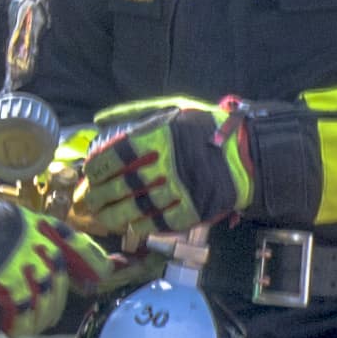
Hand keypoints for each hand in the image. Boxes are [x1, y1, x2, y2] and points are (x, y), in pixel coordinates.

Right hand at [0, 186, 119, 330]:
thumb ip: (29, 239)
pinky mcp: (12, 284)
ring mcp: (29, 266)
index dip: (95, 262)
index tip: (107, 272)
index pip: (81, 246)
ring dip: (40, 316)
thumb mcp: (10, 220)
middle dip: (58, 299)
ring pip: (46, 300)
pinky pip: (24, 311)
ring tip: (30, 324)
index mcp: (43, 226)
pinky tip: (14, 328)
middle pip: (61, 279)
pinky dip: (20, 323)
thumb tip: (41, 260)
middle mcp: (42, 246)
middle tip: (50, 311)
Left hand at [45, 97, 255, 242]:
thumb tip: (99, 119)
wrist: (247, 154)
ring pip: (137, 208)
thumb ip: (134, 113)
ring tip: (102, 217)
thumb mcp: (172, 111)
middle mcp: (168, 164)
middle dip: (99, 195)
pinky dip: (141, 226)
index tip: (90, 173)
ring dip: (114, 215)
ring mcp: (181, 190)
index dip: (97, 167)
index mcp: (161, 137)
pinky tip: (130, 226)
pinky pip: (160, 223)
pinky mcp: (194, 210)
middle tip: (89, 200)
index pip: (116, 155)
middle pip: (122, 185)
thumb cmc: (204, 129)